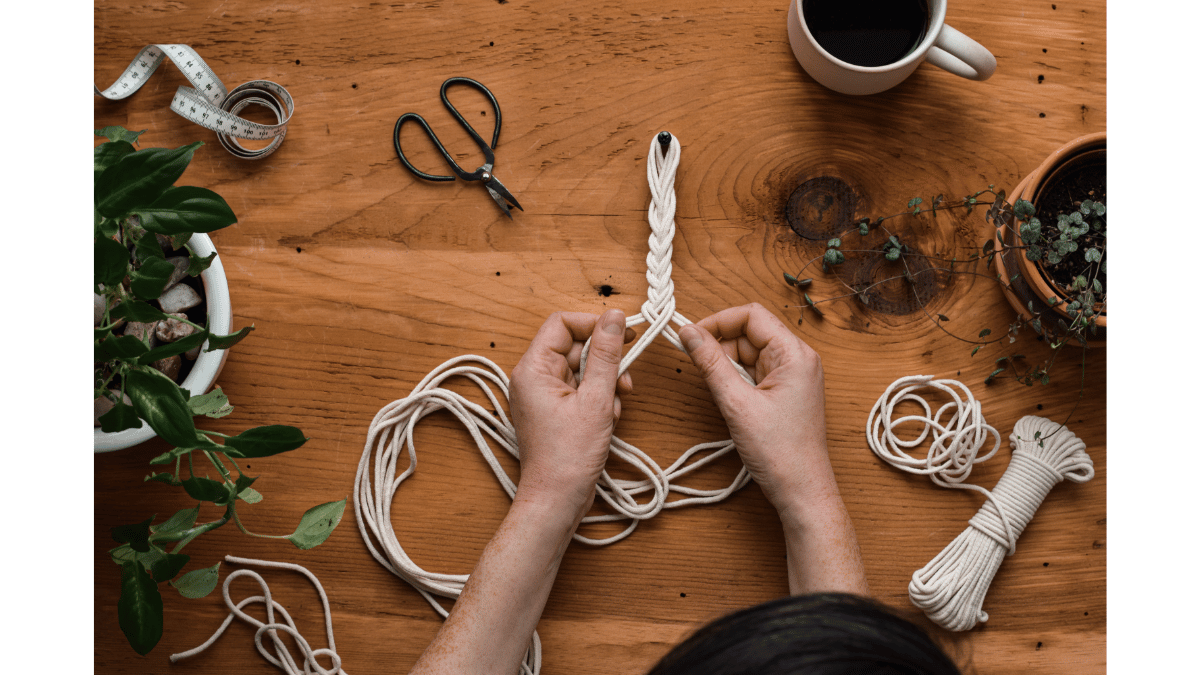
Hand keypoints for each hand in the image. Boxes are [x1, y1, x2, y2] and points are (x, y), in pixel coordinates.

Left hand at [509, 309, 633, 514]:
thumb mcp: (597, 400)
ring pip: (583, 370)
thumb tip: (615, 318)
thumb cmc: (568, 457)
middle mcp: (533, 378)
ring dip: (606, 384)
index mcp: (533, 369)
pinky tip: (607, 420)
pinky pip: (581, 390)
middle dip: (605, 362)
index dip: (594, 324)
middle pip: (575, 347)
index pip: (562, 324)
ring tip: (614, 408)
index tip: (623, 332)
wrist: (557, 500)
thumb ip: (607, 355)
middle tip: (624, 381)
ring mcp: (543, 396)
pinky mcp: (555, 411)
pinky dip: (599, 400)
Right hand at [677, 303, 835, 514]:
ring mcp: (793, 376)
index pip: (751, 315)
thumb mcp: (736, 403)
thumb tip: (688, 333)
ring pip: (749, 353)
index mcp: (795, 354)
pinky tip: (728, 398)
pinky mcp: (785, 392)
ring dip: (727, 365)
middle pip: (749, 333)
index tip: (690, 335)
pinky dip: (736, 379)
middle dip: (720, 345)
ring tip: (717, 390)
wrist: (802, 491)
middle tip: (697, 365)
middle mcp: (798, 359)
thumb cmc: (780, 453)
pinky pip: (754, 372)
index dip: (718, 321)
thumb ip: (710, 363)